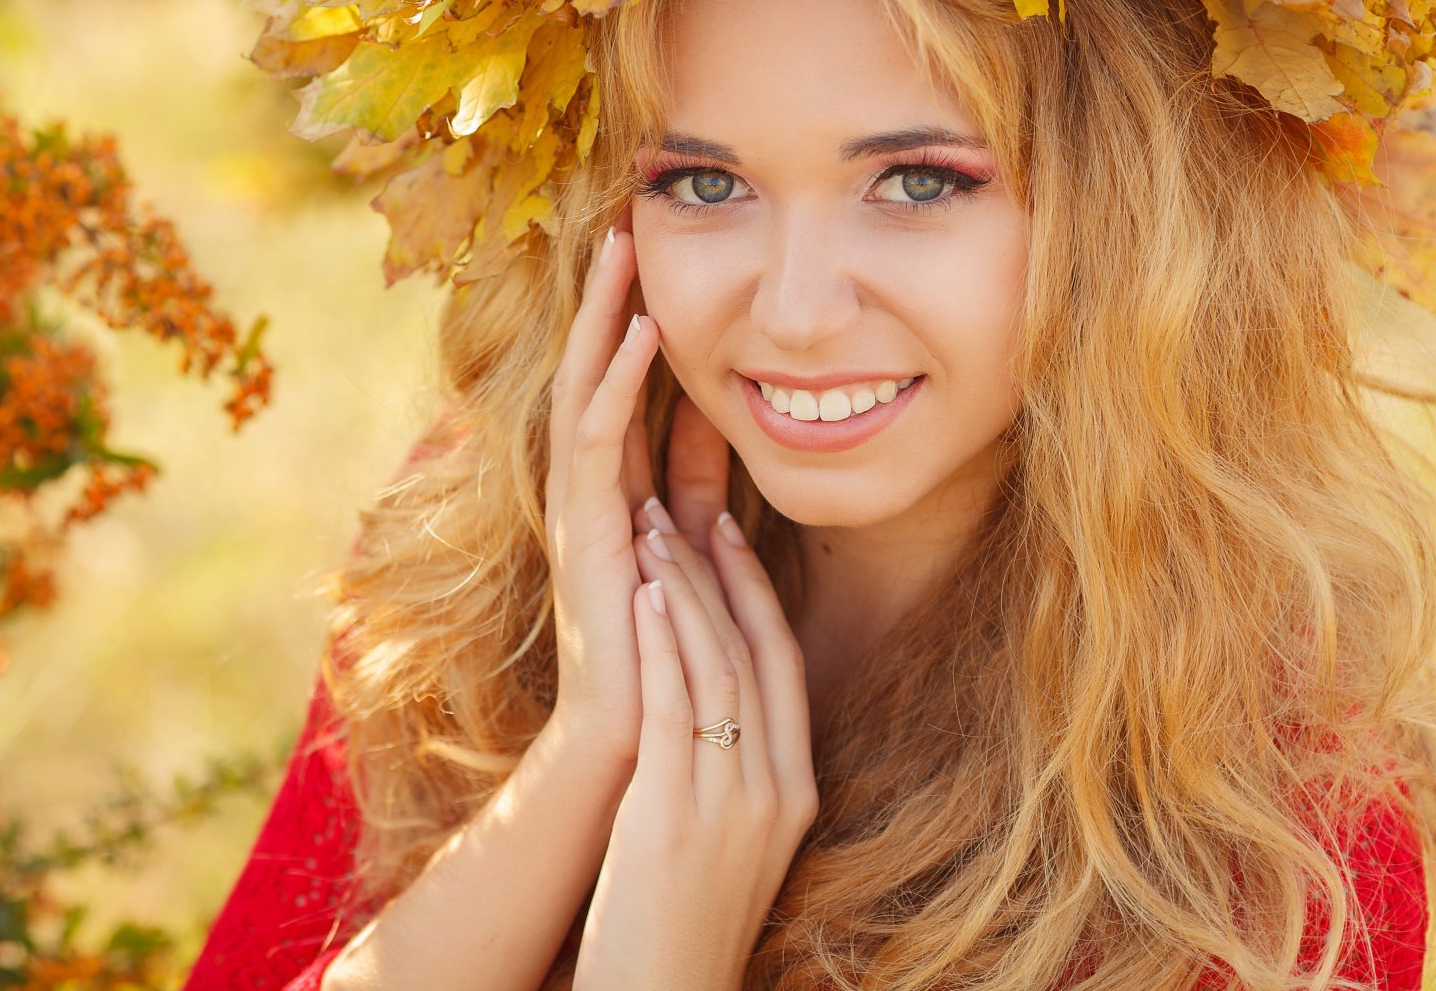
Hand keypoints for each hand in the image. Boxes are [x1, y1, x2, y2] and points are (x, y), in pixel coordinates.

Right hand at [543, 219, 660, 773]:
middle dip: (608, 300)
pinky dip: (617, 383)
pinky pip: (597, 441)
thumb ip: (701, 488)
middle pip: (593, 373)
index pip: (623, 387)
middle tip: (623, 220)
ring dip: (602, 318)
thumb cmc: (675, 659)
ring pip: (584, 391)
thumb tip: (723, 417)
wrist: (636, 745)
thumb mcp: (697, 549)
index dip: (634, 321)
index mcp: (618, 493)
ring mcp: (578, 510)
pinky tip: (639, 333)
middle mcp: (590, 491)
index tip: (654, 257)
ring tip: (620, 249)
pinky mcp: (582, 533)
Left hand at [571, 499, 817, 990]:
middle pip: (755, 651)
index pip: (784, 665)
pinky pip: (675, 707)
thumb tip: (716, 714)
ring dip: (681, 590)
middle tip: (682, 510)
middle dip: (717, 574)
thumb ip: (733, 776)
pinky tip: (640, 595)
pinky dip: (661, 643)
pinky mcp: (676, 814)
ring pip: (717, 666)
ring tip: (650, 529)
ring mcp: (732, 803)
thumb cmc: (682, 925)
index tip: (727, 534)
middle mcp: (776, 790)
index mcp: (795, 793)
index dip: (756, 594)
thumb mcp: (731, 844)